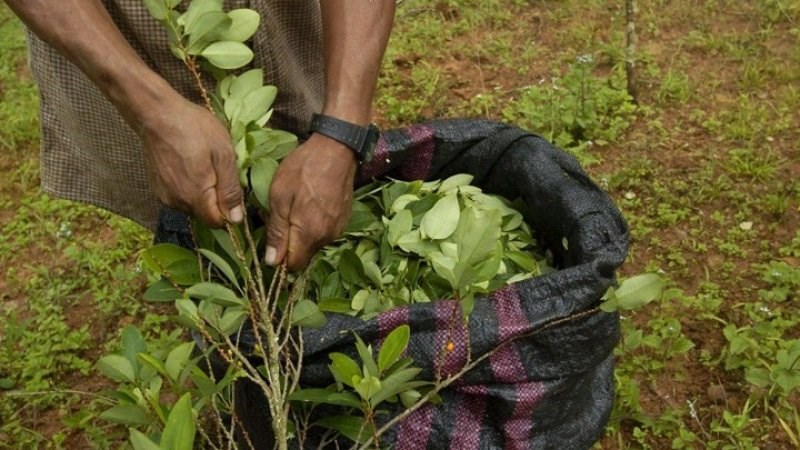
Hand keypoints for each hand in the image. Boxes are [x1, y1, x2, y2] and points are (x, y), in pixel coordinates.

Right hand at [140, 96, 243, 226]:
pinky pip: (180, 195)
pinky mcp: (157, 187)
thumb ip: (230, 190)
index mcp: (195, 198)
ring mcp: (164, 196)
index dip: (229, 212)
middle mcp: (177, 203)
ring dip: (202, 192)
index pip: (217, 223)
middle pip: (204, 214)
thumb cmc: (194, 129)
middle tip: (218, 169)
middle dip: (216, 199)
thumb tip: (236, 220)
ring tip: (203, 164)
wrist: (157, 113)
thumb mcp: (223, 155)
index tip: (232, 189)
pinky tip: (189, 164)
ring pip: (192, 205)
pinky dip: (188, 186)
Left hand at [265, 133, 357, 270]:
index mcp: (310, 234)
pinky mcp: (344, 219)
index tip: (272, 240)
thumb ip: (276, 231)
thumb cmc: (303, 169)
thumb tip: (272, 262)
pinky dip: (314, 225)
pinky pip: (324, 232)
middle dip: (290, 244)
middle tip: (281, 216)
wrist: (336, 149)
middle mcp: (327, 237)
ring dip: (302, 233)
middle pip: (304, 255)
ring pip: (314, 243)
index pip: (293, 265)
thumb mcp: (279, 197)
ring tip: (295, 206)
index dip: (279, 258)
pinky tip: (309, 204)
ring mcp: (338, 228)